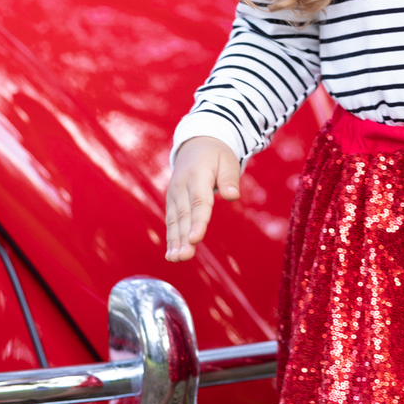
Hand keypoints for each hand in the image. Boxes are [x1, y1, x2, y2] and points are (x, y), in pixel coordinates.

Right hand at [165, 137, 240, 261]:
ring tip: (176, 259)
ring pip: (175, 220)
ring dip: (174, 241)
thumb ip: (229, 179)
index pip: (199, 202)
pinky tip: (172, 254)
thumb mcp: (227, 161)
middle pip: (184, 215)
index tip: (196, 239)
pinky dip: (171, 237)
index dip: (198, 222)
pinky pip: (171, 220)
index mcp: (197, 176)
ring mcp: (174, 194)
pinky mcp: (172, 201)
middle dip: (183, 238)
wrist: (195, 144)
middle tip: (184, 257)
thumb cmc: (216, 155)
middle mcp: (182, 187)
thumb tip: (232, 196)